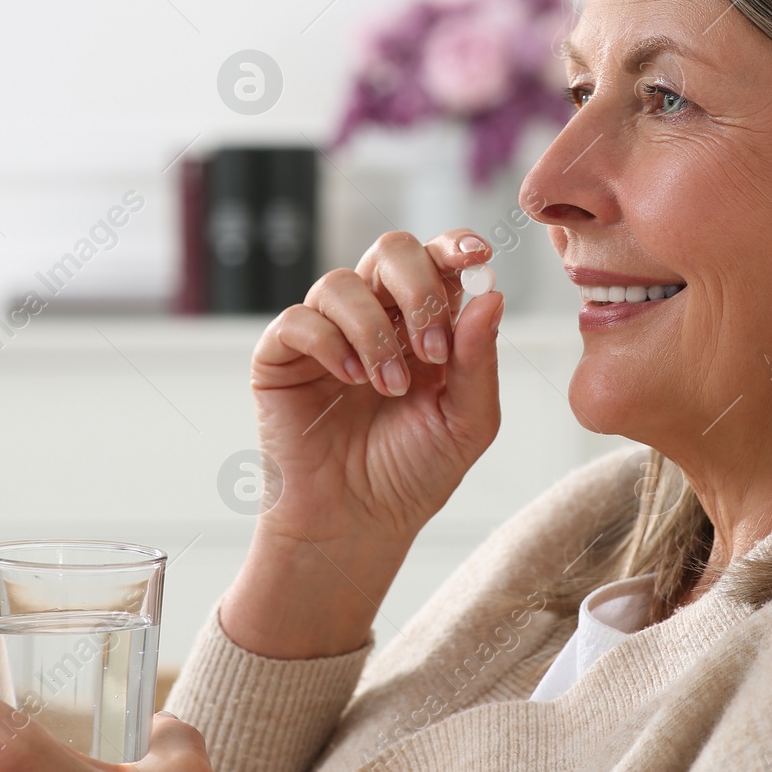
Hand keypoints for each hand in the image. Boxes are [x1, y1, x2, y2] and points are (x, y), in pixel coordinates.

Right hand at [252, 228, 503, 547]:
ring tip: (389, 387)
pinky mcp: (281, 357)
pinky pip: (298, 319)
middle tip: (433, 349)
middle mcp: (375, 318)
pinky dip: (329, 342)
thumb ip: (479, 360)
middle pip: (391, 251)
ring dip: (374, 332)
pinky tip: (350, 381)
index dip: (454, 246)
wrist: (357, 525)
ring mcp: (326, 334)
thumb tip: (490, 294)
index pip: (437, 260)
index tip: (477, 256)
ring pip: (342, 283)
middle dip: (418, 287)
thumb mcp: (468, 422)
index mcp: (424, 324)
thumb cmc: (413, 475)